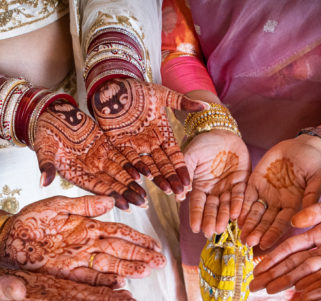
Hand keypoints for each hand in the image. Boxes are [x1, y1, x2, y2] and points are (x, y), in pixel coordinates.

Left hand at [0, 195, 164, 284]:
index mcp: (88, 226)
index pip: (119, 232)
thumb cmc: (30, 220)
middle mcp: (88, 245)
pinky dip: (106, 281)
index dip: (137, 238)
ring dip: (128, 269)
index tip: (154, 244)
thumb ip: (83, 204)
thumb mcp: (56, 205)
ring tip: (146, 271)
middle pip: (120, 251)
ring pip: (109, 266)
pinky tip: (121, 283)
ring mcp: (79, 260)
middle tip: (159, 262)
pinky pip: (91, 279)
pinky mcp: (67, 274)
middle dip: (140, 256)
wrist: (6, 238)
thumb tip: (111, 201)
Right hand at [34, 102, 146, 209]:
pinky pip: (123, 157)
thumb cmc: (44, 132)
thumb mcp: (43, 148)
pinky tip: (147, 173)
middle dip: (127, 194)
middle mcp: (89, 169)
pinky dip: (134, 164)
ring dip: (133, 183)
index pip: (95, 187)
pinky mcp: (105, 146)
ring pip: (120, 173)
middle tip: (143, 204)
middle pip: (112, 183)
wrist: (52, 116)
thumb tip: (43, 182)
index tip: (125, 205)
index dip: (110, 195)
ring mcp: (98, 158)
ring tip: (146, 194)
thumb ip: (46, 165)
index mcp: (75, 173)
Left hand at [91, 78, 205, 197]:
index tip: (189, 181)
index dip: (181, 168)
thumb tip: (207, 107)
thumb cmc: (138, 89)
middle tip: (180, 192)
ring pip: (148, 166)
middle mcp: (150, 142)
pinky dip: (135, 169)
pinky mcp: (119, 145)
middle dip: (172, 178)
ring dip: (157, 178)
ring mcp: (136, 145)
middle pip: (163, 164)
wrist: (113, 87)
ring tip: (166, 191)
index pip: (174, 154)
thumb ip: (182, 103)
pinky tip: (142, 179)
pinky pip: (129, 160)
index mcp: (162, 132)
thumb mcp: (162, 95)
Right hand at [183, 130, 249, 236]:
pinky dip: (238, 204)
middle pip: (212, 208)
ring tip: (222, 228)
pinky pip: (241, 194)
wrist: (222, 132)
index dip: (196, 216)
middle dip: (210, 220)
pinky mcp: (242, 181)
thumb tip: (177, 194)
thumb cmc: (203, 143)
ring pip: (226, 205)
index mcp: (199, 186)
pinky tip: (236, 214)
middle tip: (210, 232)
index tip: (195, 228)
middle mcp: (214, 190)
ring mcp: (228, 187)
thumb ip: (184, 172)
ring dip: (224, 217)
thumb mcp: (190, 155)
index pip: (197, 204)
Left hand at [238, 136, 320, 248]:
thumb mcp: (317, 179)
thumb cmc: (314, 163)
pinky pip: (246, 197)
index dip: (273, 234)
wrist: (302, 146)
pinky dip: (241, 206)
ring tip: (240, 235)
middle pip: (266, 222)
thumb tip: (308, 214)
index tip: (265, 244)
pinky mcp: (255, 183)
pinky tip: (235, 216)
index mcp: (294, 206)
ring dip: (248, 224)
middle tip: (248, 242)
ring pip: (254, 212)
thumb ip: (311, 196)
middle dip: (257, 232)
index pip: (282, 224)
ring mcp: (266, 194)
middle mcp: (278, 204)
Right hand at [251, 185, 320, 293]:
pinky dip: (315, 287)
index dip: (273, 257)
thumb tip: (294, 221)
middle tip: (253, 287)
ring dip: (289, 285)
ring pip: (310, 275)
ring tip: (269, 295)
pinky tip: (298, 295)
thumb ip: (319, 210)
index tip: (256, 265)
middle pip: (296, 265)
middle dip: (274, 276)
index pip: (292, 246)